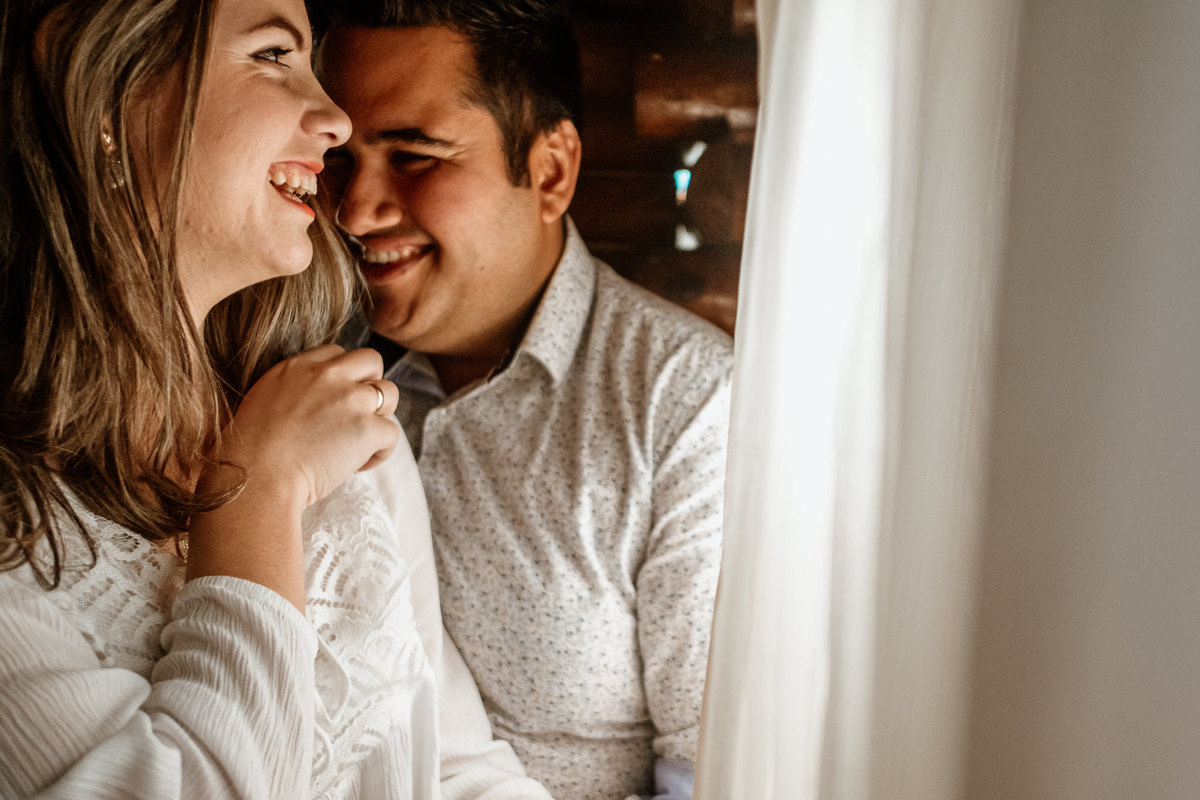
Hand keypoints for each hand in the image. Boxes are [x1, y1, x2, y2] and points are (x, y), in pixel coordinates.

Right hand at [186, 345, 399, 609]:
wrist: (255, 477)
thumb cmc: (250, 454)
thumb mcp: (262, 402)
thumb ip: (292, 392)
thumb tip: (311, 408)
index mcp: (298, 367)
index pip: (336, 354)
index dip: (343, 378)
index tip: (334, 404)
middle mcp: (328, 375)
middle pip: (371, 361)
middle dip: (370, 386)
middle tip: (356, 416)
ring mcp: (350, 399)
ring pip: (390, 393)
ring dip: (381, 416)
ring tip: (360, 443)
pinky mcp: (367, 428)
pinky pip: (392, 433)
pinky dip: (381, 452)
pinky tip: (359, 466)